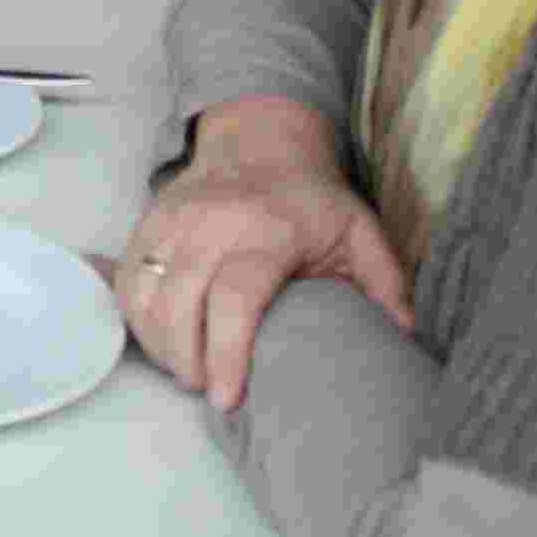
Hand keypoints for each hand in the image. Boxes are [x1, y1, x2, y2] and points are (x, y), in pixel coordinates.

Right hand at [113, 98, 414, 411]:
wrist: (259, 138)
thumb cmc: (311, 198)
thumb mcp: (359, 233)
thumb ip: (387, 285)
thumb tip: (408, 339)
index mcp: (266, 231)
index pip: (234, 298)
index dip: (226, 353)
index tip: (227, 398)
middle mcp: (211, 225)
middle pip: (178, 302)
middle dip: (184, 360)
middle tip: (206, 389)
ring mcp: (171, 221)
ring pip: (143, 293)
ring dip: (157, 343)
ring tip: (185, 369)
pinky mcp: (147, 222)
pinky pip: (127, 278)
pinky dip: (136, 316)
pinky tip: (160, 338)